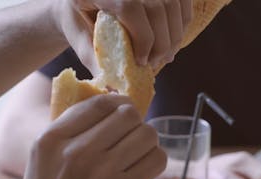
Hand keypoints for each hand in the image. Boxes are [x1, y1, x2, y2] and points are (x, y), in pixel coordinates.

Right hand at [1, 95, 165, 178]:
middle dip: (134, 124)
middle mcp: (76, 150)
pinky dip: (154, 162)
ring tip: (137, 156)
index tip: (123, 113)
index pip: (99, 103)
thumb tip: (108, 109)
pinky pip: (156, 159)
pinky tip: (142, 171)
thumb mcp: (42, 160)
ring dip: (147, 143)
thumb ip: (69, 133)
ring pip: (147, 134)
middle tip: (130, 139)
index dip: (118, 103)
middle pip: (128, 114)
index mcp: (52, 139)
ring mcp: (101, 171)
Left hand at [54, 0, 192, 72]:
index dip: (143, 38)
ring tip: (166, 55)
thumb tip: (112, 89)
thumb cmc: (77, 15)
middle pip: (159, 7)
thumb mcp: (77, 34)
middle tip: (155, 63)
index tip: (142, 62)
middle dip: (162, 42)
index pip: (131, 7)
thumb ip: (92, 58)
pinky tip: (172, 38)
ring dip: (175, 34)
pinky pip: (182, 1)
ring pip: (174, 4)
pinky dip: (182, 21)